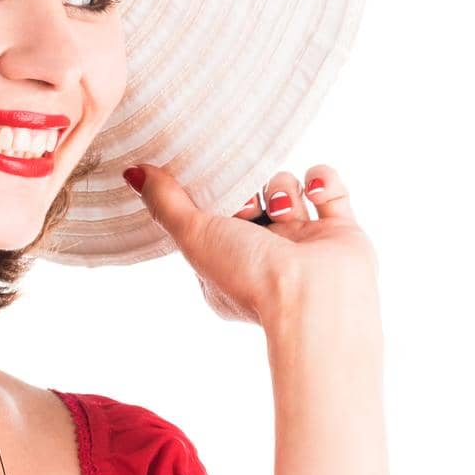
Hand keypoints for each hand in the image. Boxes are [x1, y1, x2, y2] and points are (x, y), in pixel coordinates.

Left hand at [125, 162, 378, 333]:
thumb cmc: (251, 278)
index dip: (210, 198)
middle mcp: (266, 255)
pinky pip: (330, 191)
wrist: (316, 301)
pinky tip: (316, 194)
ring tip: (285, 206)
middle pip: (250, 195)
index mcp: (229, 265)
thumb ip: (165, 203)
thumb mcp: (194, 237)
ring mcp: (304, 243)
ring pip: (288, 188)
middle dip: (248, 189)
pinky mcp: (340, 233)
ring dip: (284, 186)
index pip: (214, 215)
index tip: (209, 194)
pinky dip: (323, 182)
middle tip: (248, 204)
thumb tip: (134, 172)